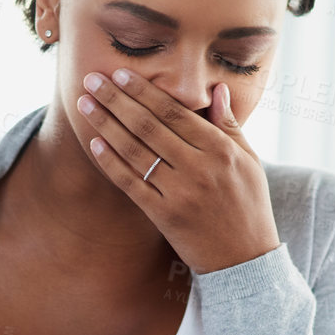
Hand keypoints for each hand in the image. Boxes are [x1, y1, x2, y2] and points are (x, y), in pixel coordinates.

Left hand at [76, 70, 279, 272]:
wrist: (245, 260)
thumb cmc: (249, 206)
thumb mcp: (249, 162)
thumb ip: (230, 125)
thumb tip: (218, 90)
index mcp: (220, 150)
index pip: (174, 112)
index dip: (143, 91)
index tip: (120, 74)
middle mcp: (198, 168)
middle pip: (148, 126)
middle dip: (115, 99)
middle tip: (91, 80)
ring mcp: (179, 193)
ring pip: (135, 151)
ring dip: (106, 124)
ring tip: (85, 105)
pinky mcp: (164, 216)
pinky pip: (131, 184)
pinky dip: (111, 162)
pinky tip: (95, 143)